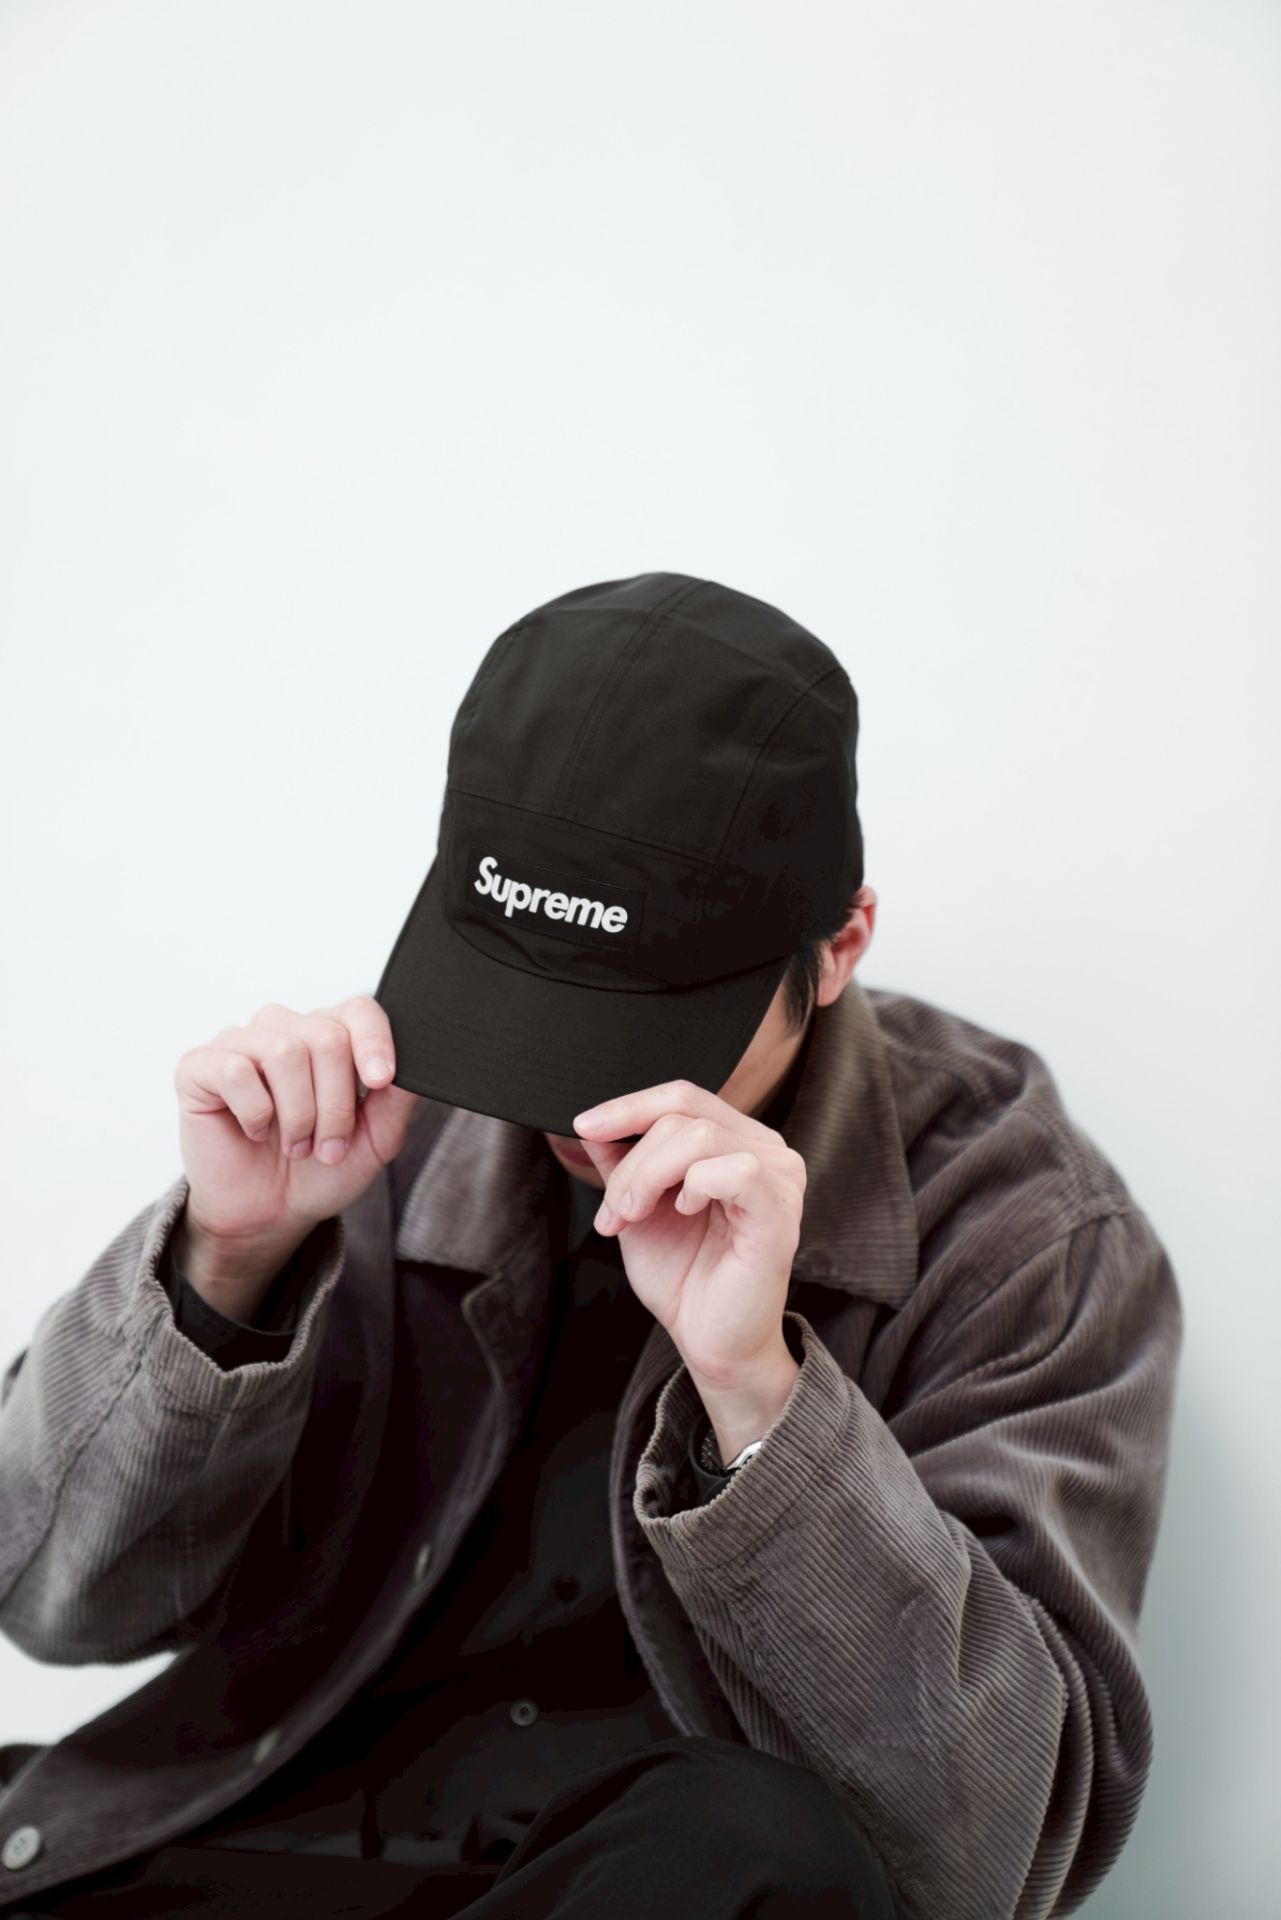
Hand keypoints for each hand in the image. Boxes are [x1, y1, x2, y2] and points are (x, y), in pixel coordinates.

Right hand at [173, 995, 420, 1250]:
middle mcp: (285, 1029)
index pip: (359, 1010)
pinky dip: (255, 1113)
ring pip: (284, 1052)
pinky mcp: (200, 1067)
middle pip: (326, 1037)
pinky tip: (256, 1132)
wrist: (268, 1214)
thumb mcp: (376, 1140)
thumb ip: (398, 1099)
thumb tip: (418, 1066)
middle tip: (327, 1146)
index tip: (380, 1082)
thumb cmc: (319, 1171)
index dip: (374, 1042)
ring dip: (299, 1114)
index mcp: (330, 1037)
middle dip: (335, 1104)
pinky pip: (235, 1071)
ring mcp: (240, 1044)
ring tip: (295, 1146)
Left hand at [571, 1080, 805, 1385]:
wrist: (709, 1340)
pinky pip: (734, 1169)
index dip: (630, 1105)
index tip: (584, 1125)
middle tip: (614, 1211)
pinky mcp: (779, 1211)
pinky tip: (684, 1212)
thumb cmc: (684, 1277)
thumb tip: (593, 1124)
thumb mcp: (638, 1207)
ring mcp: (779, 1178)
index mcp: (738, 1141)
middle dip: (632, 1161)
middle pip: (683, 1113)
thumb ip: (623, 1162)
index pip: (684, 1096)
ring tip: (633, 1217)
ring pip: (698, 1137)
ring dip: (648, 1176)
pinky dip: (693, 1187)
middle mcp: (766, 1151)